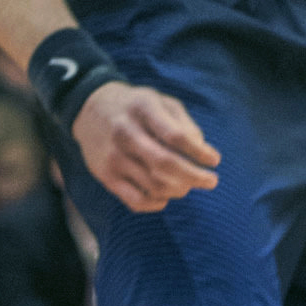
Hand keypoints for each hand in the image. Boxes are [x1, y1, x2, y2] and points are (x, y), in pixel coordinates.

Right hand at [72, 83, 219, 213]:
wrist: (90, 109)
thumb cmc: (137, 107)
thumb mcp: (161, 102)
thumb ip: (184, 124)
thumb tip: (202, 153)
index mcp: (143, 109)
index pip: (176, 136)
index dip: (199, 152)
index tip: (215, 160)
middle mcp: (125, 133)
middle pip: (166, 164)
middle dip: (195, 177)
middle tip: (212, 181)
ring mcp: (113, 157)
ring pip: (154, 185)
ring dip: (179, 190)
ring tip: (188, 184)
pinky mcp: (105, 177)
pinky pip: (136, 200)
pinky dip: (157, 203)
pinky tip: (166, 196)